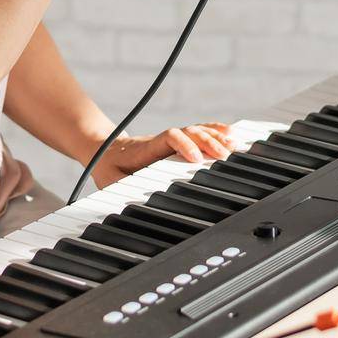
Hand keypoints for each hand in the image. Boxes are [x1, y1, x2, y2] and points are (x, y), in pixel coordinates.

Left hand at [89, 122, 233, 189]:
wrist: (103, 150)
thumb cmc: (109, 167)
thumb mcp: (109, 179)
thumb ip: (119, 189)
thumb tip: (127, 205)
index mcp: (146, 148)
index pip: (169, 138)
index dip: (183, 144)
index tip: (195, 158)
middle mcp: (162, 141)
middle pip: (189, 133)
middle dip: (208, 143)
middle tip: (224, 156)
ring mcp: (171, 140)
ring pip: (197, 132)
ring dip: (216, 137)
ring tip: (233, 145)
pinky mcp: (177, 142)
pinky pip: (198, 133)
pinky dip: (215, 133)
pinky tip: (230, 135)